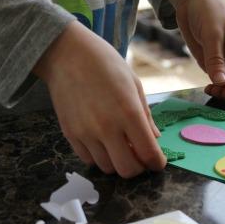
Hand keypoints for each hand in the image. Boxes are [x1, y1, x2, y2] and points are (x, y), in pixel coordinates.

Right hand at [34, 21, 164, 177]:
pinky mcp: (70, 134)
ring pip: (107, 168)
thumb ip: (145, 115)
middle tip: (140, 156)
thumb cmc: (105, 63)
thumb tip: (155, 138)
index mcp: (129, 112)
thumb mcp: (134, 84)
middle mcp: (107, 127)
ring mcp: (86, 133)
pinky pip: (88, 160)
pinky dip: (99, 157)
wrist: (66, 53)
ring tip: (120, 146)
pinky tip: (103, 142)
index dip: (157, 163)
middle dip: (138, 167)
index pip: (149, 154)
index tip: (158, 161)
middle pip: (128, 170)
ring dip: (117, 162)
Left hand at [167, 0, 224, 112]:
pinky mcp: (213, 63)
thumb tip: (222, 83)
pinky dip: (216, 89)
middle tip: (215, 94)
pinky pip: (220, 82)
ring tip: (209, 90)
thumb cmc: (208, 9)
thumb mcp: (212, 33)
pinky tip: (207, 87)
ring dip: (224, 95)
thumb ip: (216, 59)